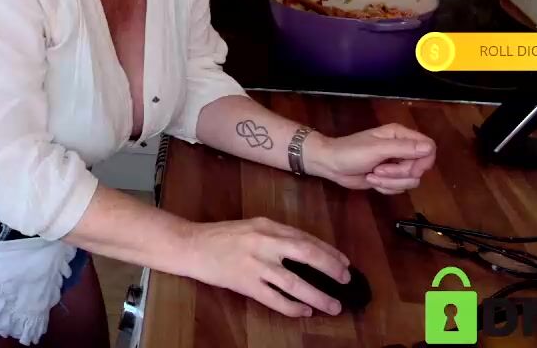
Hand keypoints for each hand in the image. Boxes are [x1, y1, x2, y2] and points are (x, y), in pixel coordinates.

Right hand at [184, 216, 350, 317]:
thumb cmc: (220, 236)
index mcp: (267, 226)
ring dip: (317, 295)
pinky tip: (303, 312)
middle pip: (306, 254)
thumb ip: (275, 236)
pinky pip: (274, 298)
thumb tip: (305, 250)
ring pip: (294, 282)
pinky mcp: (244, 282)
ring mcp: (254, 264)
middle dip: (330, 268)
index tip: (344, 262)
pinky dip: (292, 307)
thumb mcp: (251, 228)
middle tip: (345, 280)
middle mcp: (264, 242)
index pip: (305, 238)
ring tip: (333, 306)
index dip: (328, 251)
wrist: (190, 245)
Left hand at [307, 123, 435, 193]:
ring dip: (390, 182)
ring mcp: (395, 164)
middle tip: (380, 170)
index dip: (424, 161)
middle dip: (400, 174)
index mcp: (400, 135)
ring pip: (410, 180)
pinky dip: (385, 187)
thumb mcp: (377, 149)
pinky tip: (371, 180)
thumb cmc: (351, 152)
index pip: (428, 147)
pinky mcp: (389, 178)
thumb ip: (403, 148)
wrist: (330, 165)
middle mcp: (401, 149)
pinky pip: (399, 188)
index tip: (412, 170)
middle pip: (420, 168)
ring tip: (372, 175)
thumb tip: (430, 148)